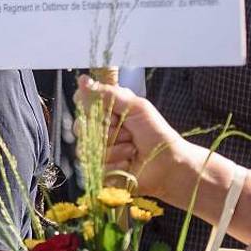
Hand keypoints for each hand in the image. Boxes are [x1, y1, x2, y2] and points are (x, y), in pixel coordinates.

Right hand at [78, 76, 195, 205]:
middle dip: (108, 131)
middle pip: (81, 127)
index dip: (91, 109)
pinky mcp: (101, 169)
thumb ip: (108, 94)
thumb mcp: (136, 107)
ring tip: (132, 149)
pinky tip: (128, 164)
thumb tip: (83, 80)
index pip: (82, 104)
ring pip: (88, 148)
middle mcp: (100, 128)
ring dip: (115, 149)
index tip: (110, 113)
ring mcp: (99, 149)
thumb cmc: (157, 134)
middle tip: (128, 132)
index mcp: (107, 110)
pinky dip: (115, 165)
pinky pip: (96, 166)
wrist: (169, 165)